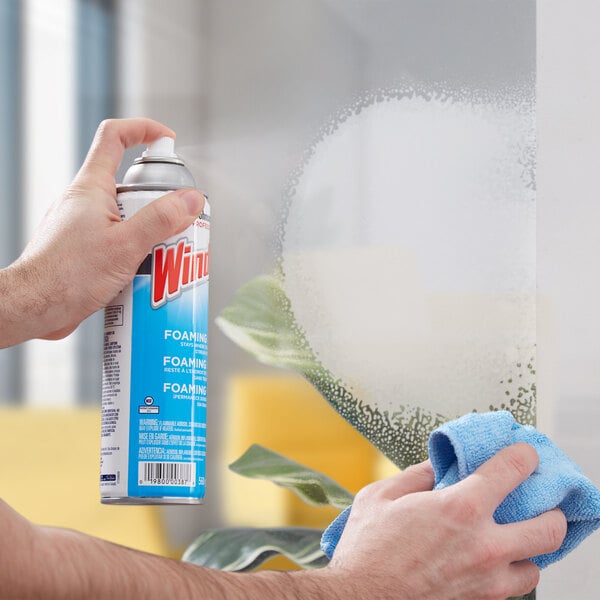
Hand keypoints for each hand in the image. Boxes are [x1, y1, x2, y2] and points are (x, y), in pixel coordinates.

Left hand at [0, 118, 204, 346]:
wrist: (34, 307)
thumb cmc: (66, 276)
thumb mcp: (126, 246)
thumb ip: (160, 220)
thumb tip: (190, 200)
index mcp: (92, 187)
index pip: (115, 138)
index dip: (143, 130)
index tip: (167, 141)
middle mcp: (85, 202)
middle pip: (131, 187)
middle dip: (160, 205)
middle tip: (178, 224)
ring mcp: (84, 225)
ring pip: (127, 218)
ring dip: (150, 235)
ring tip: (163, 257)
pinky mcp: (84, 249)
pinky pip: (118, 241)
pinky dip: (136, 253)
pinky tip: (145, 275)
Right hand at [319, 442, 566, 599]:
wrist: (360, 599)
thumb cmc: (367, 548)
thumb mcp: (382, 495)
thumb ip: (417, 476)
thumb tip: (438, 467)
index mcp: (460, 508)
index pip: (512, 471)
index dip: (524, 455)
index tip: (525, 453)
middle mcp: (484, 545)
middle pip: (549, 527)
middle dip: (550, 508)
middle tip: (536, 499)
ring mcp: (486, 580)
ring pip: (538, 565)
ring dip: (531, 546)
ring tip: (515, 534)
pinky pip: (513, 588)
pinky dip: (511, 571)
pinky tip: (493, 559)